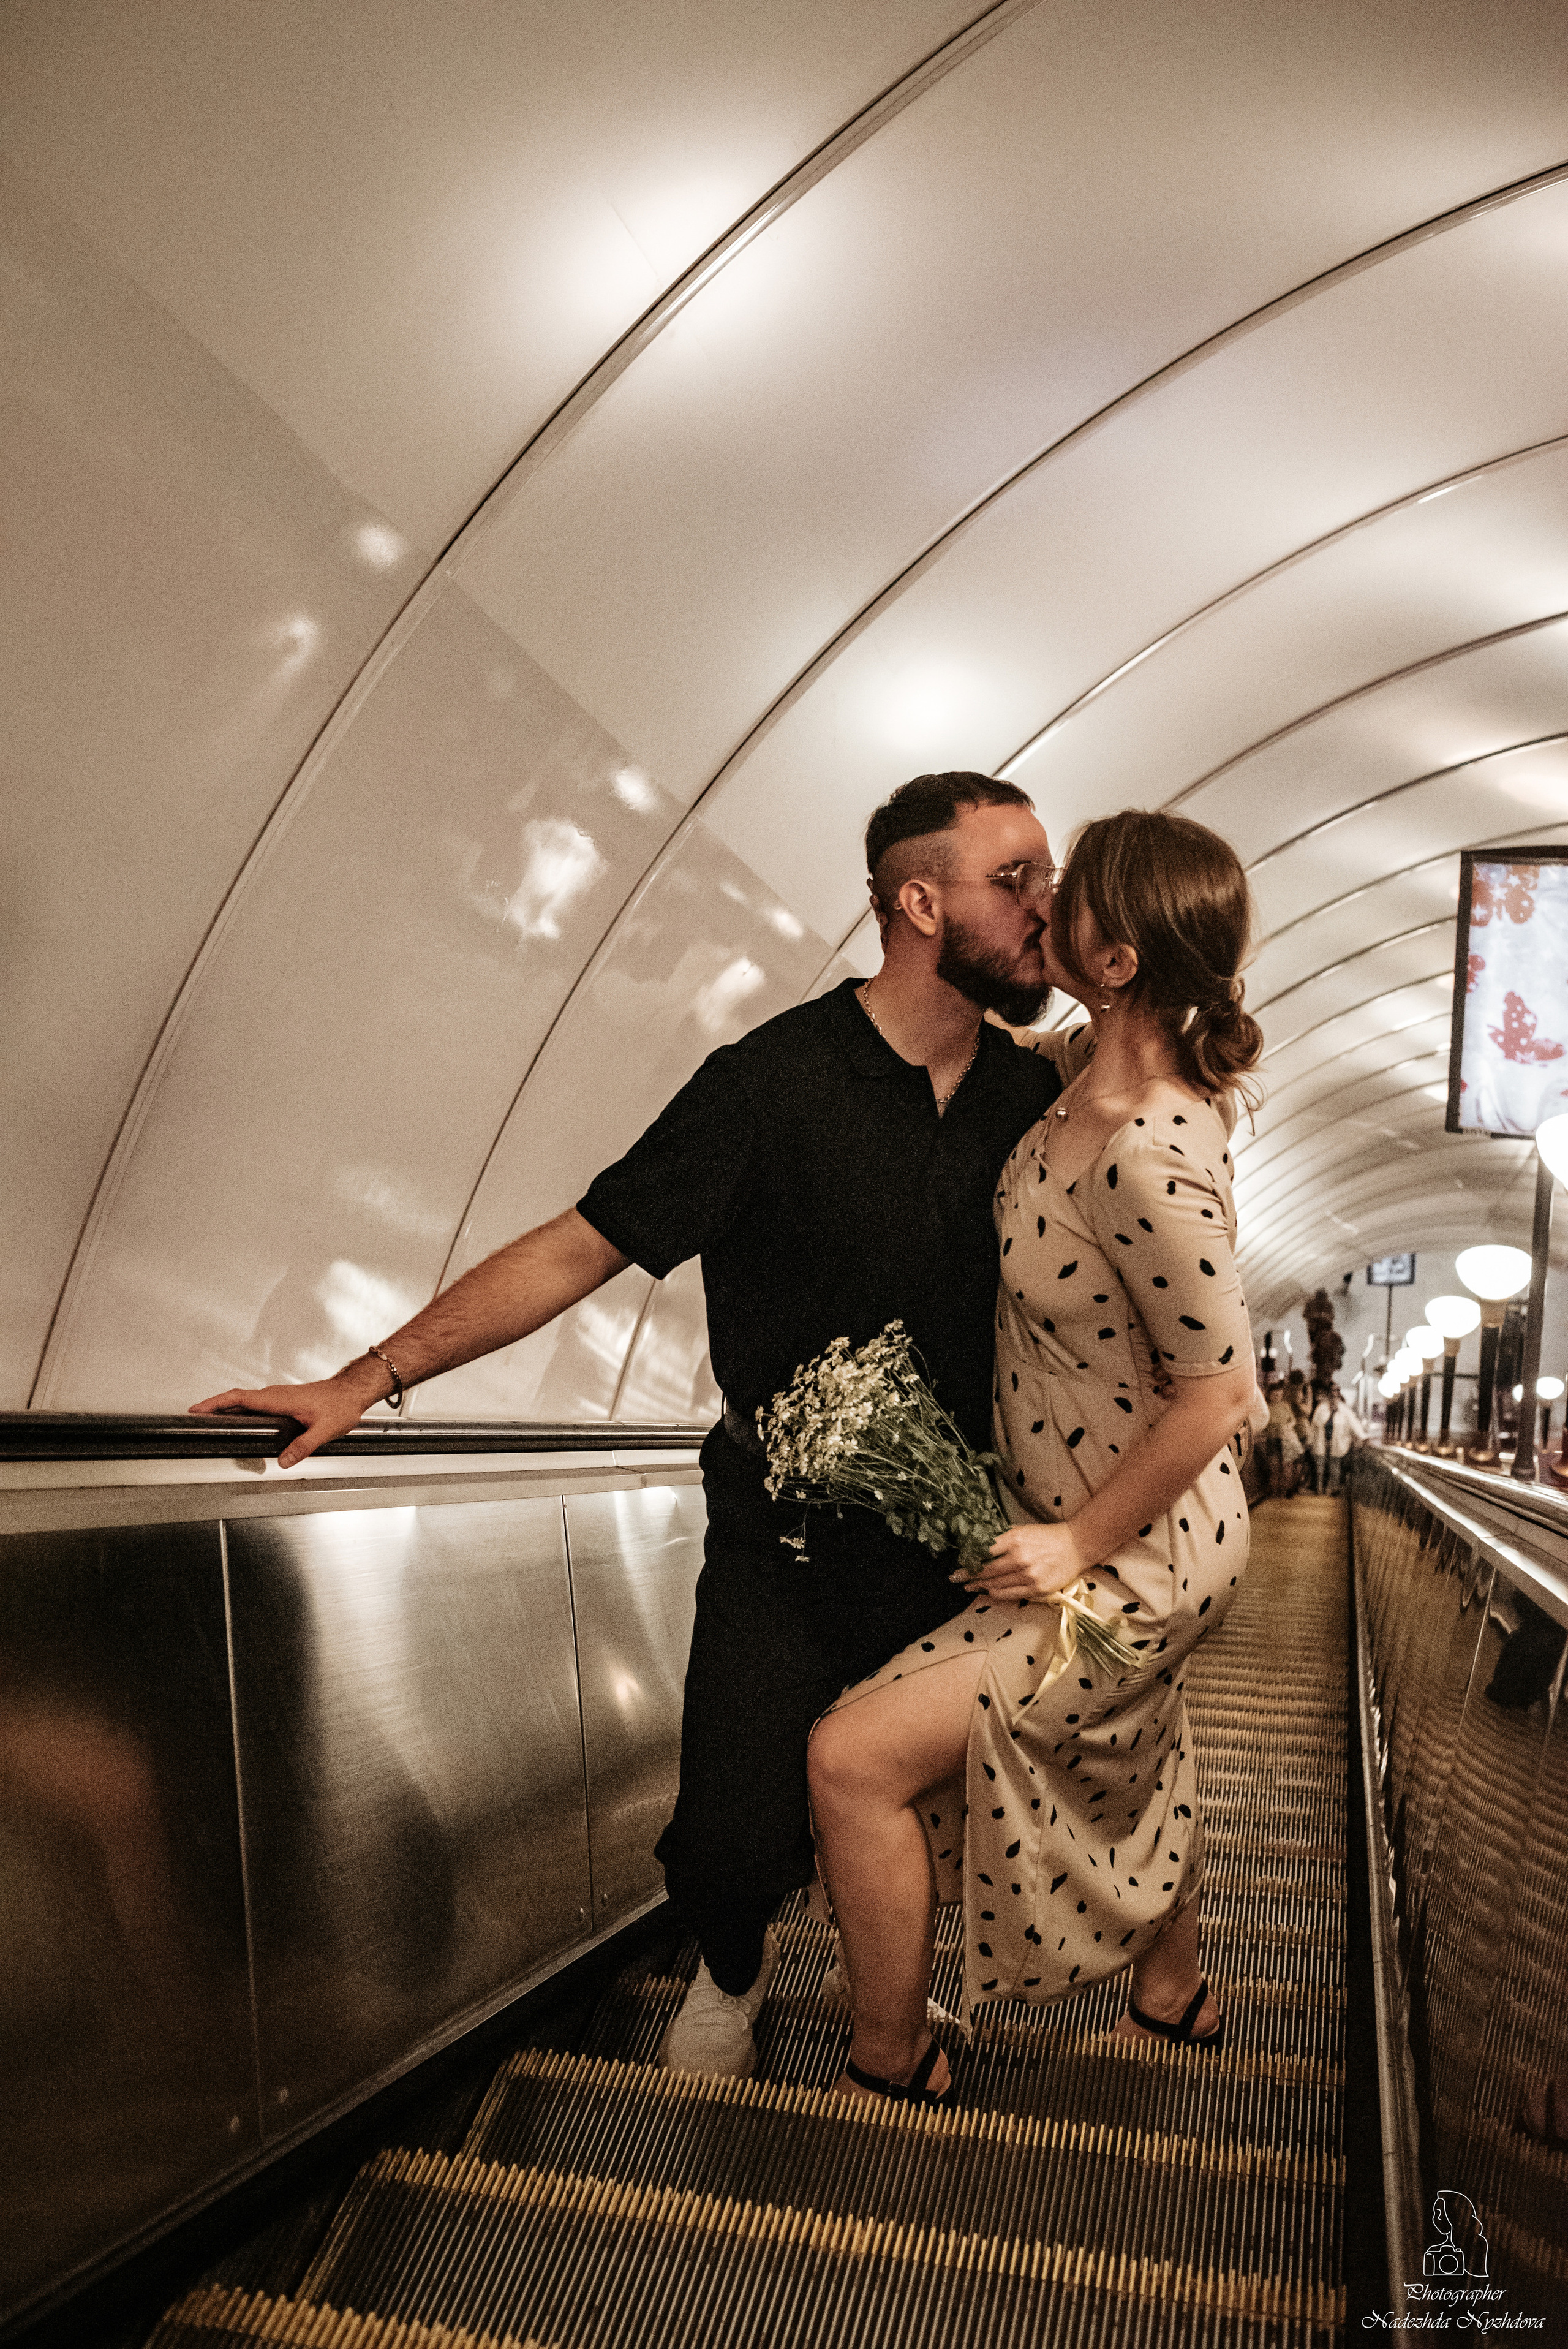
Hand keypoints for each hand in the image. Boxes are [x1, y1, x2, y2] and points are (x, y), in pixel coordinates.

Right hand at [189, 1359, 388, 1468]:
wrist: (352, 1391)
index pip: (239, 1398)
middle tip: (194, 1417)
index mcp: (279, 1399)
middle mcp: (275, 1395)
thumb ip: (303, 1446)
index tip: (197, 1409)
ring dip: (225, 1407)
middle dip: (213, 1406)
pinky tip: (238, 1419)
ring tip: (209, 1419)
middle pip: (236, 1398)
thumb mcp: (324, 1429)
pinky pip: (254, 1402)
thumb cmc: (341, 1404)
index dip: (216, 1403)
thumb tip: (283, 1461)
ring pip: (245, 1399)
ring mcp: (278, 1396)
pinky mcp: (283, 1400)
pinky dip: (239, 1408)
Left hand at [956, 1518, 1089, 1600]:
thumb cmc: (1047, 1536)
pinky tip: (987, 1592)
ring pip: (996, 1584)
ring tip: (969, 1586)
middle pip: (987, 1570)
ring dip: (979, 1586)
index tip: (958, 1563)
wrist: (1076, 1546)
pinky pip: (1010, 1594)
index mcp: (1014, 1539)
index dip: (969, 1559)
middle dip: (968, 1575)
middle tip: (956, 1578)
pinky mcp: (1037, 1589)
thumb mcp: (1022, 1529)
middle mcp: (1020, 1558)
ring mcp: (1029, 1576)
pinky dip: (995, 1594)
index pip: (983, 1552)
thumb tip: (978, 1544)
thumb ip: (1001, 1537)